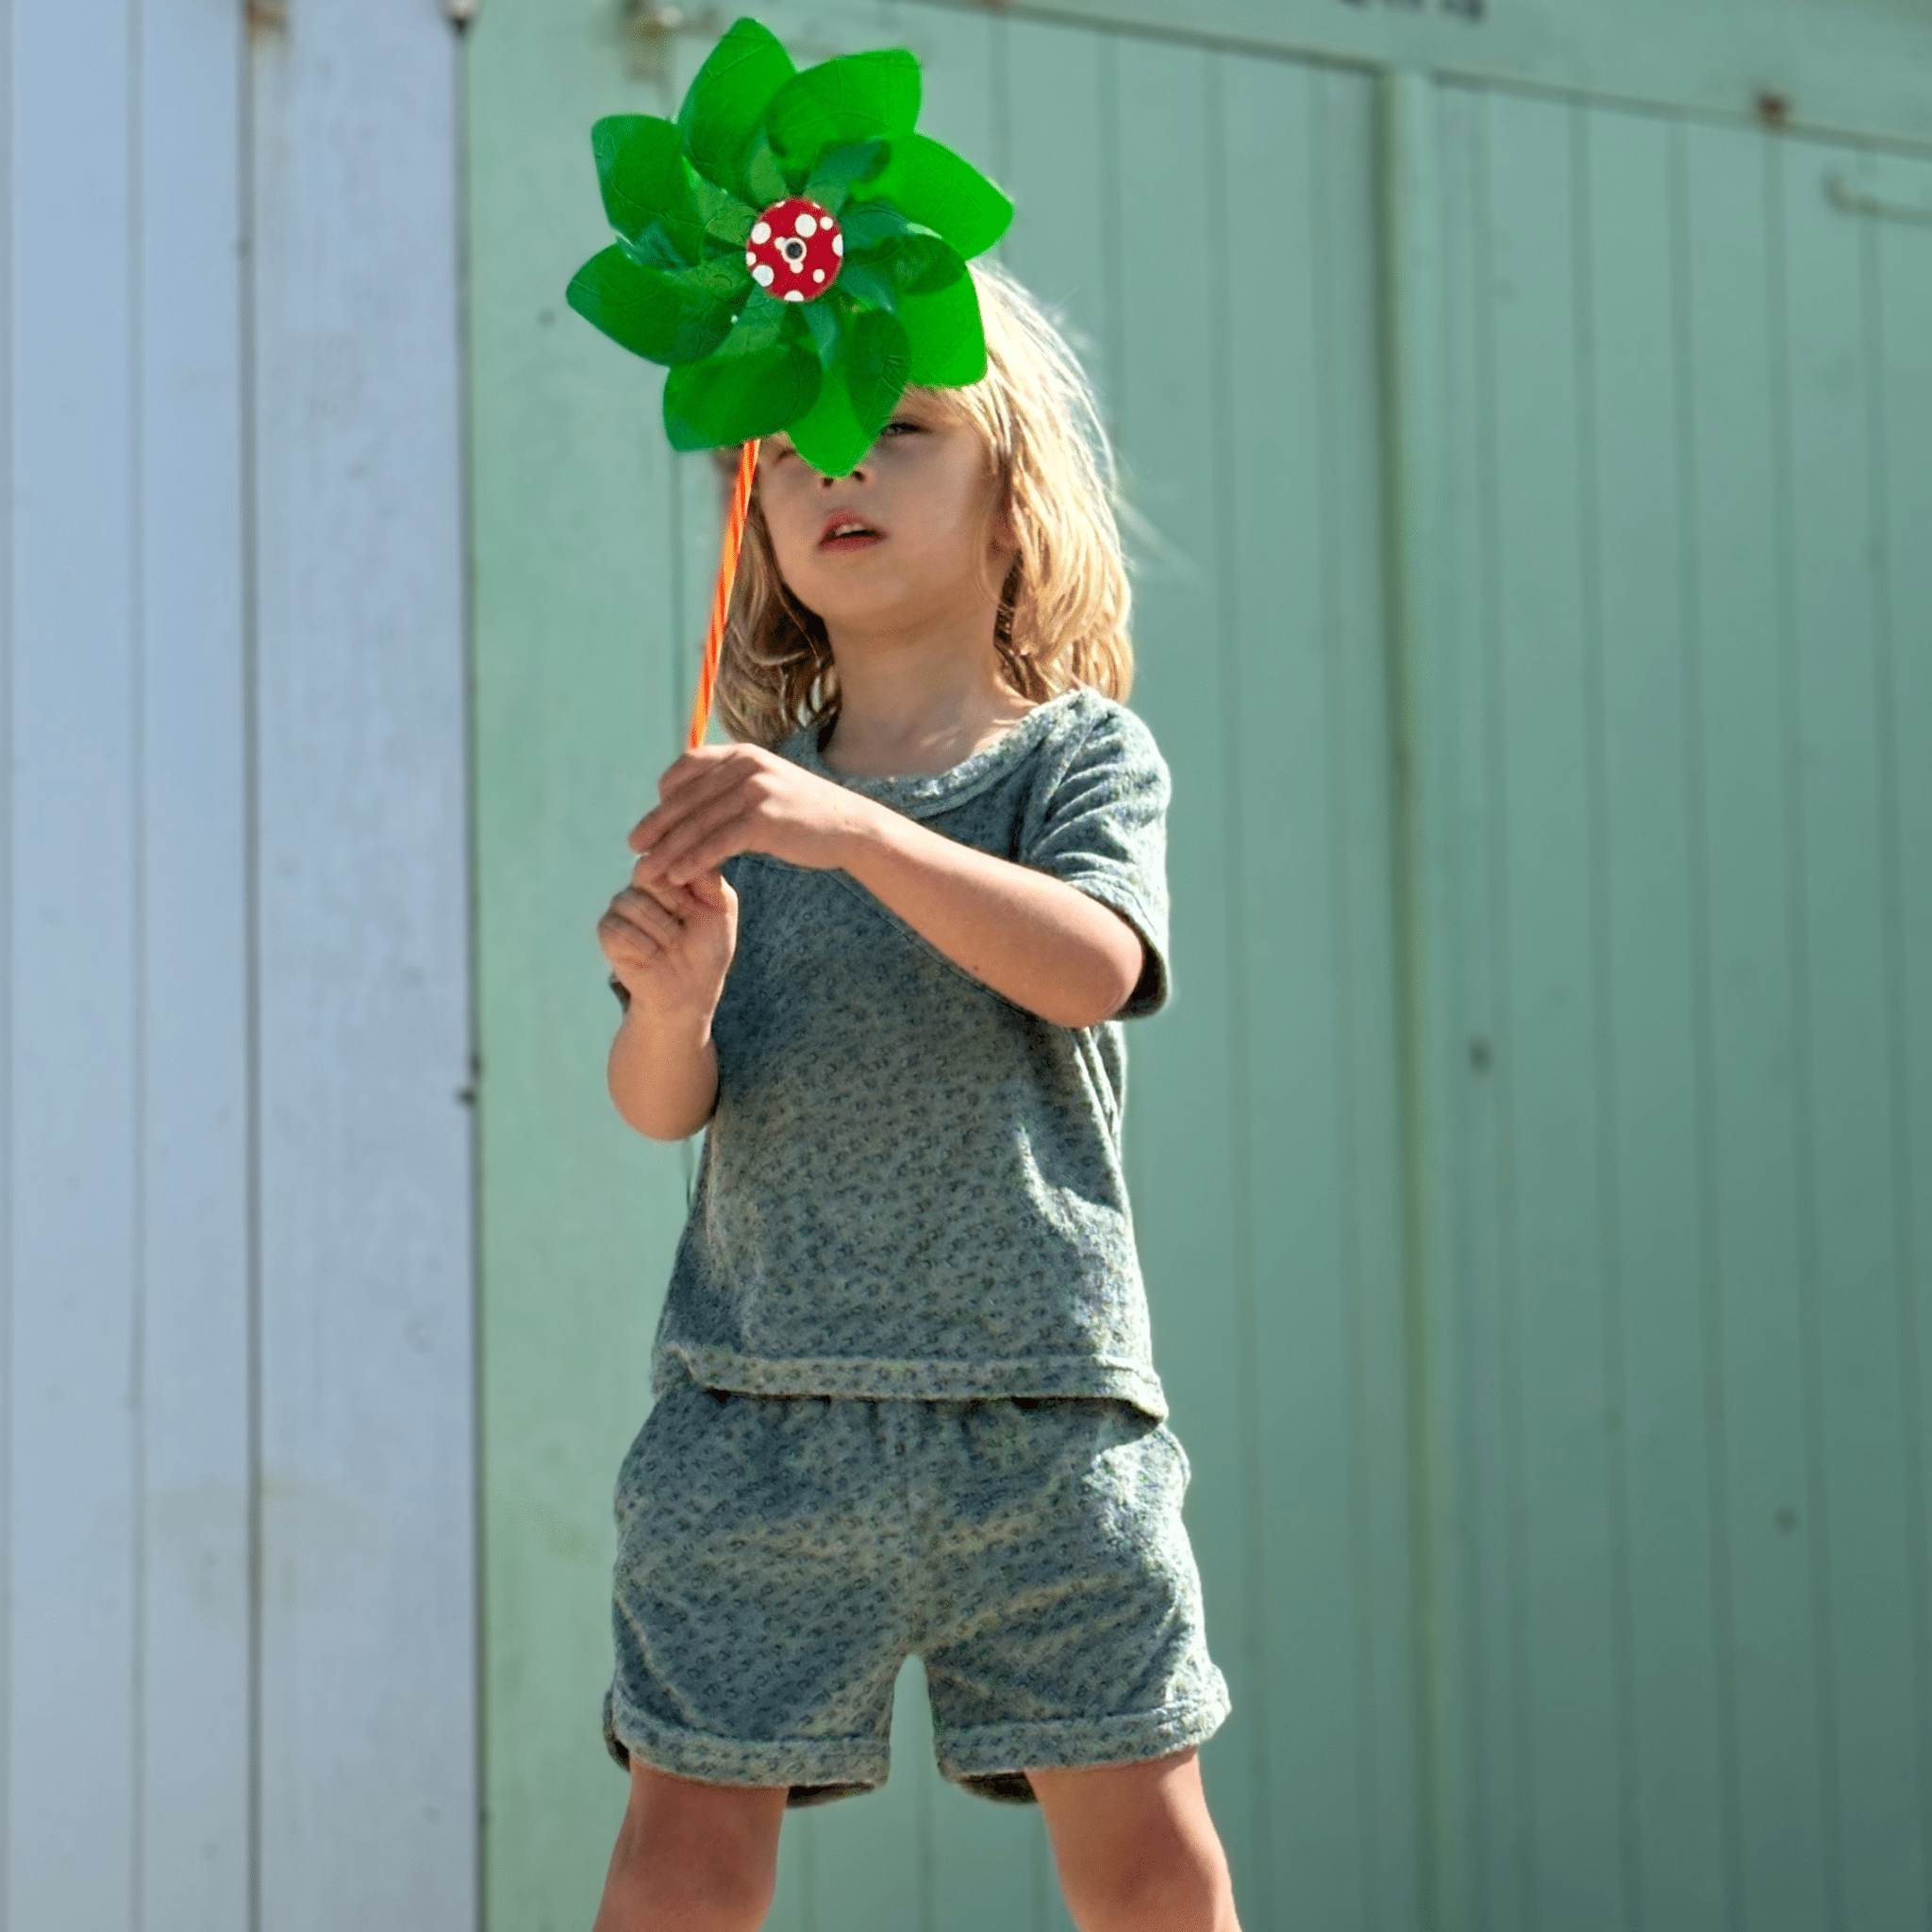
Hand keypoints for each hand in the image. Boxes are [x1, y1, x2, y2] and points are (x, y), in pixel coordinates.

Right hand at [597, 862, 737, 1017]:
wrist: (691, 990)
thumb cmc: (708, 948)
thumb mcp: (720, 907)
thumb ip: (706, 875)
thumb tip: (684, 850)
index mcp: (669, 873)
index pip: (671, 859)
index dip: (689, 889)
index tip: (699, 910)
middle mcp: (641, 884)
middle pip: (651, 878)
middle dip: (676, 908)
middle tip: (685, 930)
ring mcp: (621, 905)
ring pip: (634, 904)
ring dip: (662, 932)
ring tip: (671, 945)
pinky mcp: (607, 930)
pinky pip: (621, 929)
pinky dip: (646, 948)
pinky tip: (654, 956)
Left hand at [627, 744, 873, 886]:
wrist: (850, 826)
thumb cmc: (803, 814)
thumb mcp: (766, 787)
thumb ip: (732, 788)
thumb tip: (693, 804)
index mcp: (741, 754)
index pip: (687, 767)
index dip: (665, 794)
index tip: (654, 822)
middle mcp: (745, 765)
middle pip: (686, 798)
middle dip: (656, 826)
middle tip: (633, 848)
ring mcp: (756, 790)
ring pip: (697, 824)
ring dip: (668, 850)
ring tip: (647, 872)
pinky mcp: (765, 818)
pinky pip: (718, 842)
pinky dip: (694, 860)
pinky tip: (678, 875)